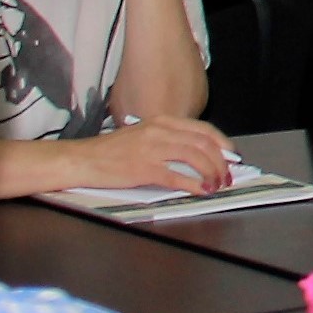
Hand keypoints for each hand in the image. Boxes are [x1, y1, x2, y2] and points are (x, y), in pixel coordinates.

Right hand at [67, 116, 232, 194]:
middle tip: (227, 176)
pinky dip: (193, 184)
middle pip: (203, 145)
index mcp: (161, 122)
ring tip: (216, 185)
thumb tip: (198, 155)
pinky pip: (177, 177)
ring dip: (211, 174)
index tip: (231, 156)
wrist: (81, 159)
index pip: (203, 129)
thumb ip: (168, 141)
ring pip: (195, 158)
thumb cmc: (110, 151)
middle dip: (221, 163)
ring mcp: (151, 150)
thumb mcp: (142, 136)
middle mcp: (159, 132)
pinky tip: (200, 190)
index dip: (222, 144)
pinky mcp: (143, 169)